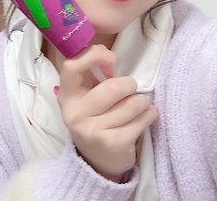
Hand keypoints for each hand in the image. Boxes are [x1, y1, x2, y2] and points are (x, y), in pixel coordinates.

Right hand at [57, 44, 157, 181]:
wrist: (96, 160)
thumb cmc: (95, 118)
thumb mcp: (86, 96)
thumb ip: (92, 74)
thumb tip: (108, 55)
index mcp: (66, 95)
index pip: (71, 67)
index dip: (93, 56)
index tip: (111, 58)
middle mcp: (75, 113)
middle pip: (111, 87)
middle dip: (129, 84)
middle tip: (132, 88)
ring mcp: (92, 130)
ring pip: (131, 104)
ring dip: (143, 101)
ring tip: (141, 104)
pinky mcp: (112, 144)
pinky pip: (141, 121)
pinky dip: (150, 115)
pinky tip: (147, 115)